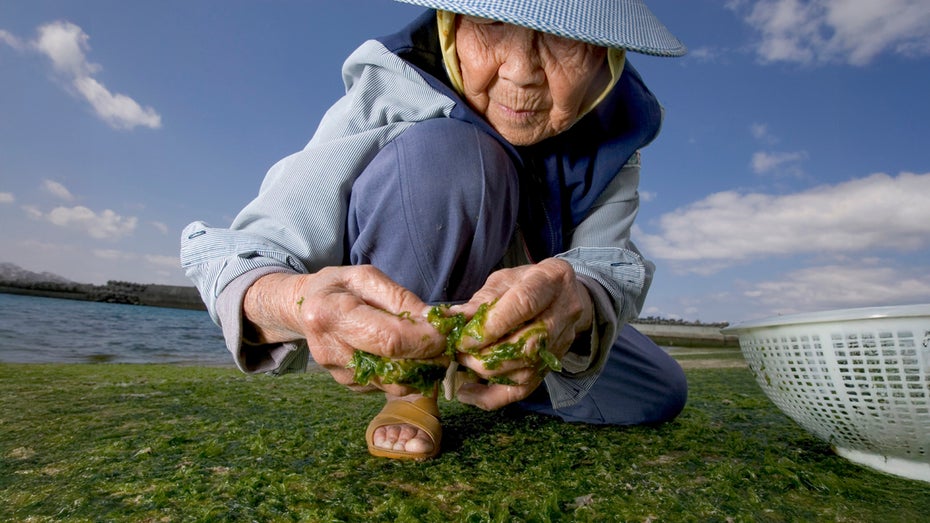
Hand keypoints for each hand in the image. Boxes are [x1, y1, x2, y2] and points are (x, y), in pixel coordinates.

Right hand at [243, 266, 447, 394]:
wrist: (305, 309)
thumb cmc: (340, 287)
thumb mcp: (367, 278)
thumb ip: (401, 299)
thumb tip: (436, 321)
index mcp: (331, 315)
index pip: (389, 339)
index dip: (424, 339)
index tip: (446, 332)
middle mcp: (331, 351)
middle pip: (394, 368)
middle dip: (429, 359)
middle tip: (446, 344)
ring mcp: (338, 374)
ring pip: (395, 384)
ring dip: (420, 370)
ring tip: (429, 348)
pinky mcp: (349, 386)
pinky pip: (387, 386)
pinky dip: (404, 374)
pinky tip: (405, 355)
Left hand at [450, 258, 592, 409]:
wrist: (563, 294)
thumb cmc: (527, 283)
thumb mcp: (505, 280)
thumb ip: (482, 300)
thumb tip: (453, 319)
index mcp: (550, 281)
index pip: (523, 305)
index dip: (491, 326)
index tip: (463, 338)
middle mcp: (562, 313)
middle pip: (526, 345)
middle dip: (486, 355)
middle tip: (459, 352)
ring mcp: (561, 342)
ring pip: (525, 370)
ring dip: (487, 373)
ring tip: (464, 364)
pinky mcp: (552, 364)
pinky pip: (524, 389)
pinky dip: (492, 396)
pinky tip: (468, 393)